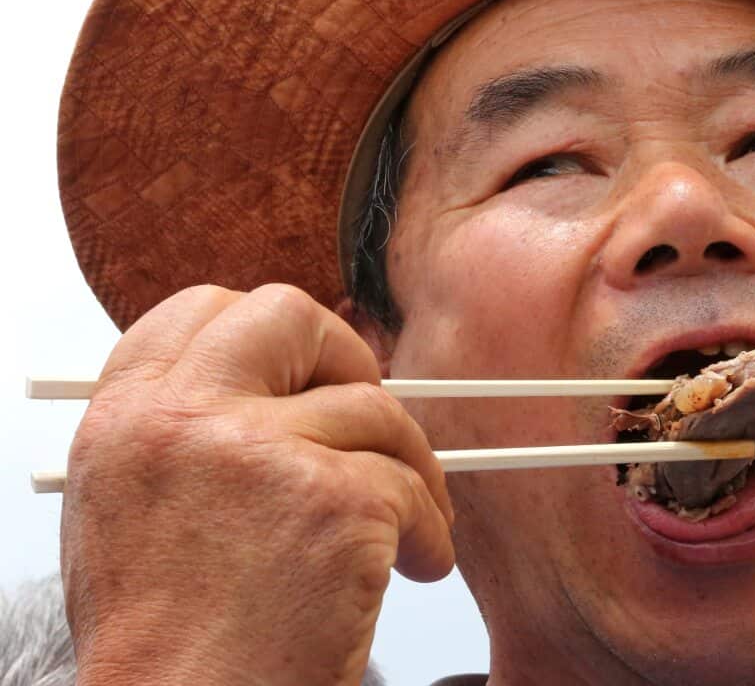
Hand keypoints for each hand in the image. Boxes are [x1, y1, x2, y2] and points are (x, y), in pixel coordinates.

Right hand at [60, 284, 453, 685]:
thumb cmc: (168, 645)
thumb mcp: (136, 511)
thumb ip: (188, 435)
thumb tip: (276, 393)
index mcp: (125, 418)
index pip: (203, 311)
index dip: (270, 335)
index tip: (308, 373)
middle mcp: (183, 418)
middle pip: (289, 316)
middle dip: (347, 358)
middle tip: (372, 419)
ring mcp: (260, 451)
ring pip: (374, 412)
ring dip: (407, 470)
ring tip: (405, 532)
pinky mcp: (332, 501)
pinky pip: (412, 487)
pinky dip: (427, 531)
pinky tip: (413, 569)